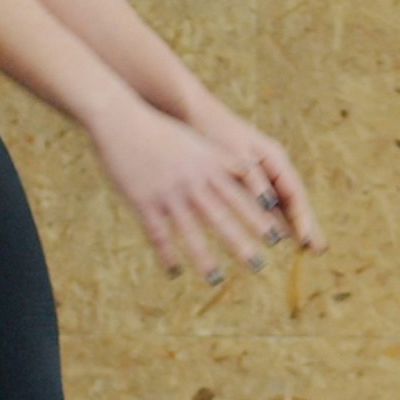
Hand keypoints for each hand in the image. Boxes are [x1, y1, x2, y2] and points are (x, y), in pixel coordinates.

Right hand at [94, 103, 283, 280]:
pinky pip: (158, 234)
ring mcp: (168, 192)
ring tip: (217, 279)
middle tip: (258, 266)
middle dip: (241, 242)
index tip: (277, 237)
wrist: (122, 120)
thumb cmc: (162, 132)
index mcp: (209, 164)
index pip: (240, 195)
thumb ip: (221, 163)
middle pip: (221, 216)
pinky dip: (167, 255)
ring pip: (190, 230)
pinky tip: (174, 272)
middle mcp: (193, 180)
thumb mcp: (197, 144)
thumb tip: (249, 177)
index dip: (259, 217)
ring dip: (204, 258)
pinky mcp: (143, 201)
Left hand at [182, 96, 328, 257]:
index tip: (307, 240)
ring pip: (284, 201)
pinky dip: (277, 217)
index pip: (295, 193)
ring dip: (295, 223)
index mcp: (275, 158)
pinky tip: (279, 234)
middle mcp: (274, 165)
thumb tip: (272, 204)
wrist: (196, 115)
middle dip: (307, 223)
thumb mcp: (235, 157)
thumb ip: (253, 180)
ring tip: (307, 246)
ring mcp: (264, 171)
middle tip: (320, 249)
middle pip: (295, 199)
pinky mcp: (250, 176)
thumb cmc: (215, 134)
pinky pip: (269, 200)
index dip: (302, 217)